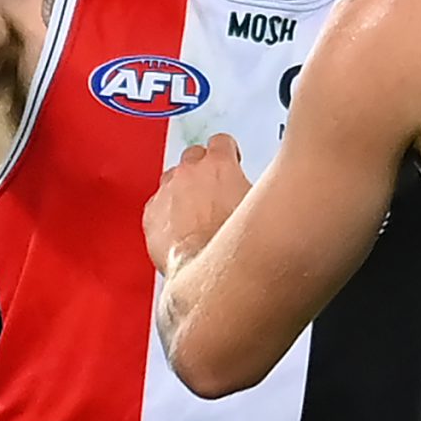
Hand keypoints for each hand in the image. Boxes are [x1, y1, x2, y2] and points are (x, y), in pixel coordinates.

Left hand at [144, 135, 250, 274]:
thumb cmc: (236, 249)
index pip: (221, 142)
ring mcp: (166, 193)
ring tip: (197, 214)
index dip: (227, 153)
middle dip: (203, 171)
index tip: (231, 164)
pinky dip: (166, 213)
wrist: (210, 279)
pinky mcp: (150, 216)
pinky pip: (156, 206)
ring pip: (171, 179)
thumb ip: (260, 190)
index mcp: (219, 165)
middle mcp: (188, 173)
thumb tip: (270, 191)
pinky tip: (180, 230)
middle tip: (215, 192)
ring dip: (182, 191)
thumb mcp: (263, 208)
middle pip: (193, 157)